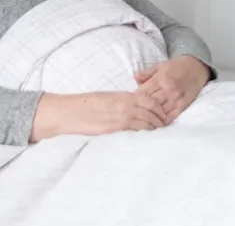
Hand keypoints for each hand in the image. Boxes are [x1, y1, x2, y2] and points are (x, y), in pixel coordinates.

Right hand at [29, 90, 167, 141]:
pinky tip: (146, 138)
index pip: (150, 101)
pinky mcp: (114, 130)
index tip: (163, 115)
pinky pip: (134, 132)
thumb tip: (134, 106)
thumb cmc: (86, 105)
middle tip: (164, 127)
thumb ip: (122, 101)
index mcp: (124, 96)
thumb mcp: (107, 98)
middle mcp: (125, 106)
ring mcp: (121, 118)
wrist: (70, 112)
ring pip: (146, 124)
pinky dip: (143, 134)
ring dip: (154, 129)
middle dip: (160, 121)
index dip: (160, 109)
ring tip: (158, 134)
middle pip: (152, 113)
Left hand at [134, 55, 210, 122]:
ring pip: (160, 112)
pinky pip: (171, 116)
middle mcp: (168, 89)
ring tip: (141, 122)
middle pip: (150, 103)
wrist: (196, 67)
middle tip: (133, 114)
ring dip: (151, 117)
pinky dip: (162, 121)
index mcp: (161, 78)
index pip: (144, 92)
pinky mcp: (183, 105)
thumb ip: (147, 73)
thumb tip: (134, 78)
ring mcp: (176, 98)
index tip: (129, 103)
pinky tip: (155, 124)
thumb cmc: (176, 66)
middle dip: (141, 109)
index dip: (135, 98)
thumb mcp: (160, 65)